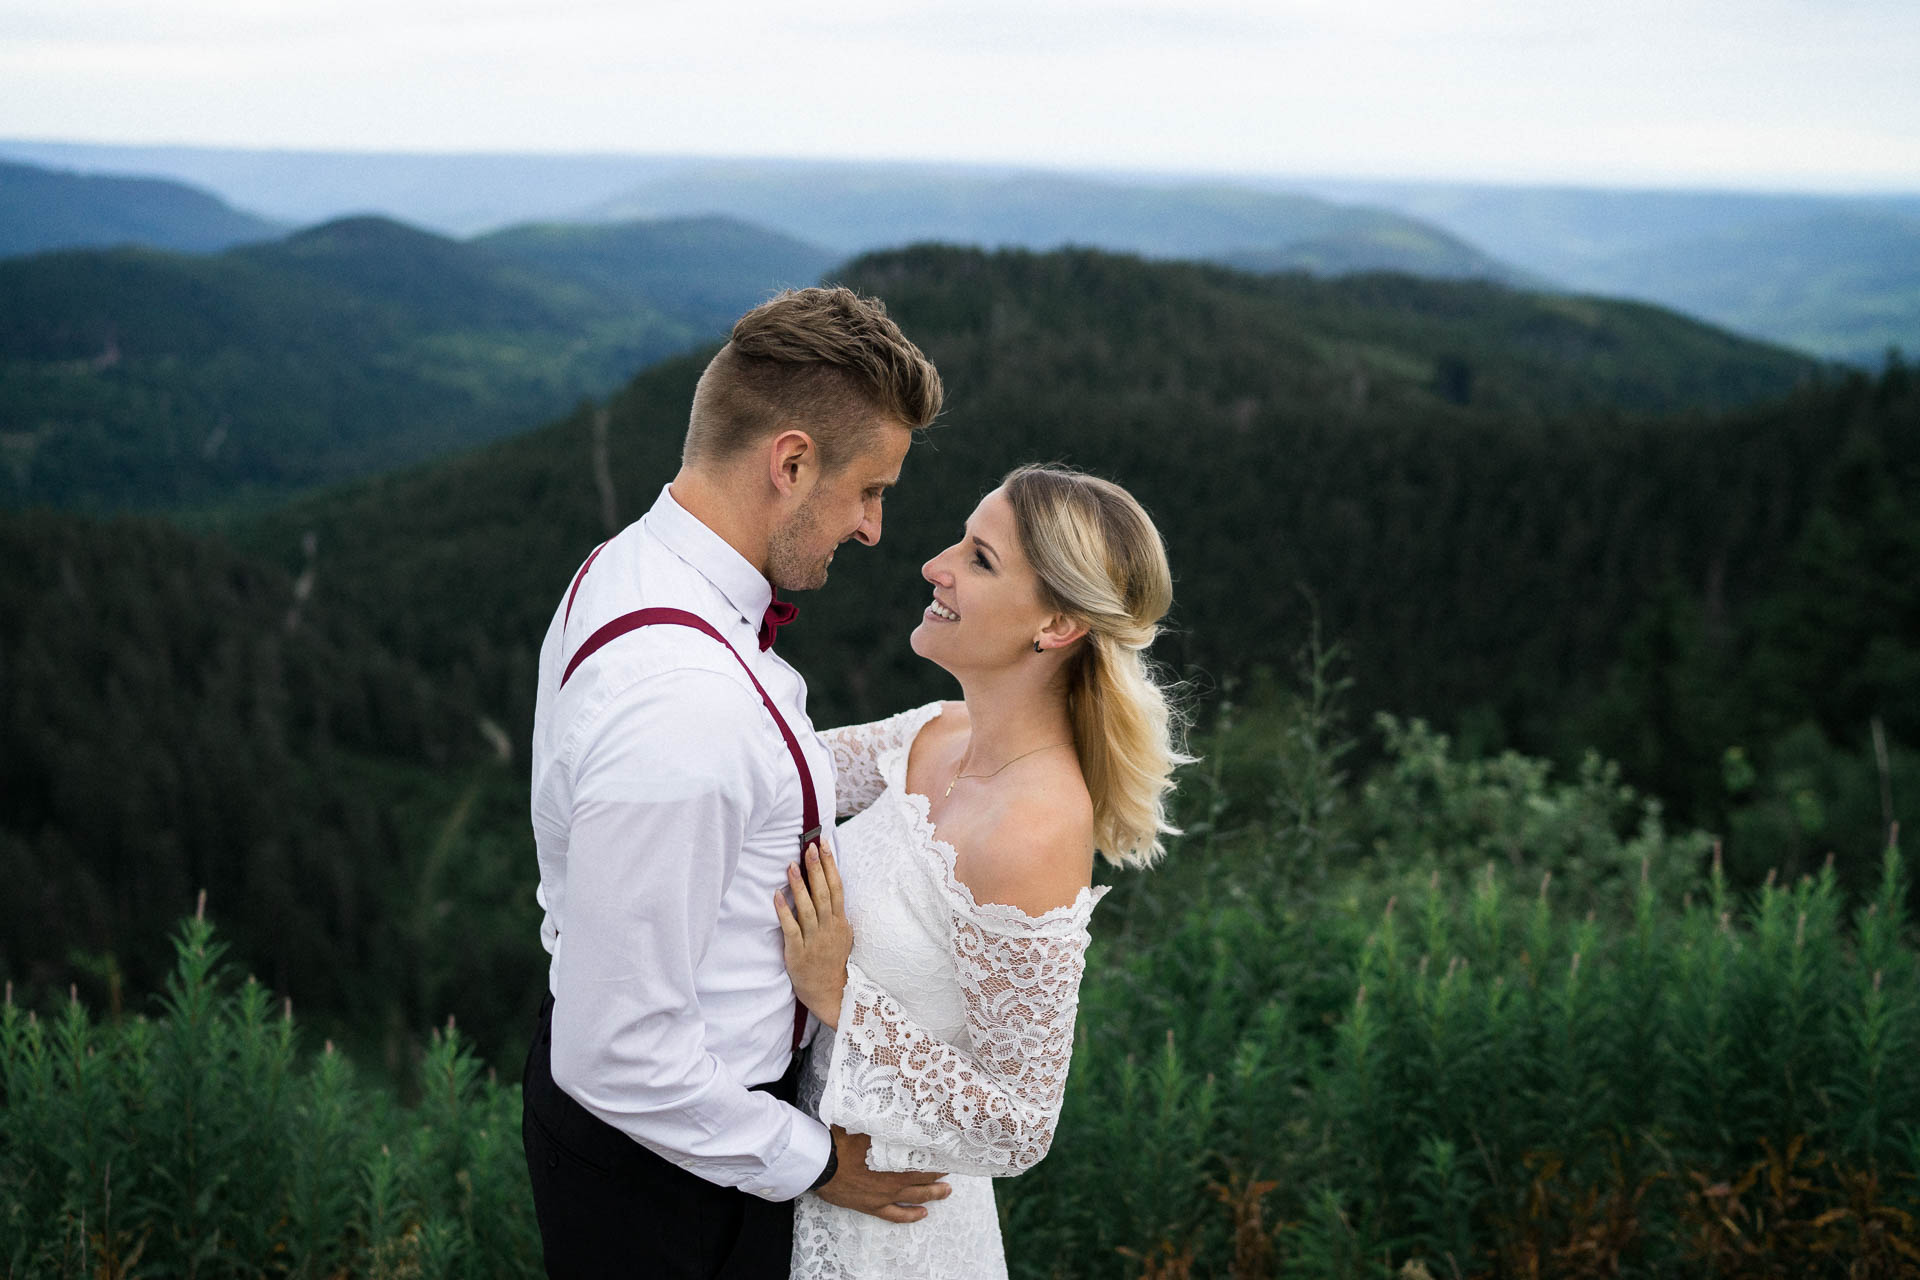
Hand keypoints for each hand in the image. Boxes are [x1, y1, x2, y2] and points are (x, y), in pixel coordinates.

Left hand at [774, 841, 850, 1028]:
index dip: (830, 865)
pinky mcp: (798, 952)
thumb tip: (830, 889)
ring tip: (791, 865)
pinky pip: (791, 928)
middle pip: (824, 893)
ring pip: (808, 908)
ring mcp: (814, 940)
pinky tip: (777, 895)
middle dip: (816, 868)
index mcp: (840, 921)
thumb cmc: (833, 961)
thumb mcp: (842, 935)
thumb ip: (835, 913)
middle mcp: (829, 928)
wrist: (830, 993)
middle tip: (810, 846)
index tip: (824, 844)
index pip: (837, 887)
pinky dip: (784, 911)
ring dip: (800, 885)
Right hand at [814, 1127, 950, 1223]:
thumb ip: (882, 1121)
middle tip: (952, 1170)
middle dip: (940, 1174)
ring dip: (933, 1194)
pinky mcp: (873, 1207)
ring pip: (916, 1196)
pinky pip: (896, 1215)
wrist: (821, 1166)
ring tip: (947, 1191)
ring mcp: (885, 1195)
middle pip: (924, 1177)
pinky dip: (911, 1215)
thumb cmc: (841, 1143)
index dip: (937, 1155)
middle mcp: (894, 1178)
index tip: (949, 1151)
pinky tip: (923, 1214)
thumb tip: (895, 1105)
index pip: (923, 1157)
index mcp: (894, 1158)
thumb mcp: (864, 1126)